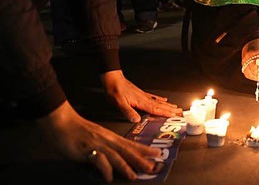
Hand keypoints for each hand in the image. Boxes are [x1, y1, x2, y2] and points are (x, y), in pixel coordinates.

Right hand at [36, 101, 162, 181]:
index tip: (156, 154)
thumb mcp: (95, 137)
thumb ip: (104, 147)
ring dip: (127, 166)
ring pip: (116, 156)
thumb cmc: (76, 130)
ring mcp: (97, 144)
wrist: (60, 122)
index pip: (131, 144)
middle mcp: (107, 140)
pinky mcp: (86, 150)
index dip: (144, 150)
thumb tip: (112, 160)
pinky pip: (98, 160)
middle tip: (154, 166)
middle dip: (142, 159)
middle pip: (128, 151)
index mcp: (110, 137)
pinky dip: (105, 169)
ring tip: (135, 176)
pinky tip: (109, 177)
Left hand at [102, 70, 182, 122]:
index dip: (165, 113)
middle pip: (160, 105)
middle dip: (170, 109)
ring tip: (176, 107)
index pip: (155, 109)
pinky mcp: (140, 94)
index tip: (174, 115)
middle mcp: (144, 98)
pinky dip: (160, 99)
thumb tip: (137, 120)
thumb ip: (128, 111)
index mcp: (141, 101)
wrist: (113, 79)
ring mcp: (143, 95)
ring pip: (158, 102)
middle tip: (180, 112)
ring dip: (168, 105)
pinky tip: (163, 100)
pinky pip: (153, 97)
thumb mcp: (119, 103)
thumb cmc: (115, 90)